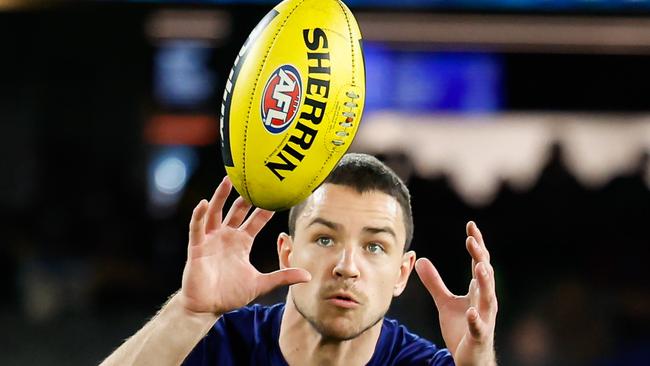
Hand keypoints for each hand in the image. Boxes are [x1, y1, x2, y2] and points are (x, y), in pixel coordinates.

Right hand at [180, 176, 310, 314]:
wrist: (207, 308)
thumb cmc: (230, 295)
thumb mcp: (261, 284)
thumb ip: (283, 277)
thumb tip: (308, 276)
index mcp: (242, 243)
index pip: (256, 220)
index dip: (266, 208)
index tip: (276, 193)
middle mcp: (227, 237)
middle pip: (237, 211)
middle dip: (245, 196)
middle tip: (255, 178)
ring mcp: (211, 240)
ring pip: (215, 212)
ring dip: (220, 196)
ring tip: (227, 179)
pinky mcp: (197, 247)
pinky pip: (197, 228)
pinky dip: (199, 215)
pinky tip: (203, 203)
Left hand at [415, 221, 497, 365]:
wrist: (469, 358)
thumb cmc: (461, 329)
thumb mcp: (444, 302)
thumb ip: (435, 282)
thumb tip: (420, 260)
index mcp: (478, 290)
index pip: (480, 262)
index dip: (476, 244)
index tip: (470, 225)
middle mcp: (485, 301)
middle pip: (486, 274)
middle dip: (480, 257)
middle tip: (472, 239)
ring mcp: (484, 318)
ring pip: (488, 298)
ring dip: (485, 282)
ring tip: (480, 267)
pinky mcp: (479, 336)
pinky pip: (478, 327)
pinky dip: (475, 319)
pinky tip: (470, 311)